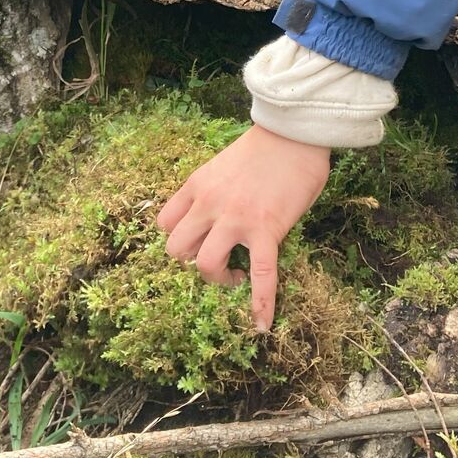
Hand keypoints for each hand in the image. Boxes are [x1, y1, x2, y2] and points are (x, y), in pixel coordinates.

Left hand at [156, 123, 331, 332]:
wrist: (293, 133)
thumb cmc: (263, 148)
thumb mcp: (220, 164)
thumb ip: (212, 192)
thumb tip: (217, 218)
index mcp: (195, 186)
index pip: (164, 224)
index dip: (178, 239)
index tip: (196, 242)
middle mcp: (207, 204)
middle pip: (176, 250)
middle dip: (193, 262)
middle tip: (217, 258)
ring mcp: (235, 219)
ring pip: (205, 266)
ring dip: (219, 279)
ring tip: (237, 275)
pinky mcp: (265, 230)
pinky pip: (261, 275)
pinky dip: (261, 304)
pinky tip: (262, 323)